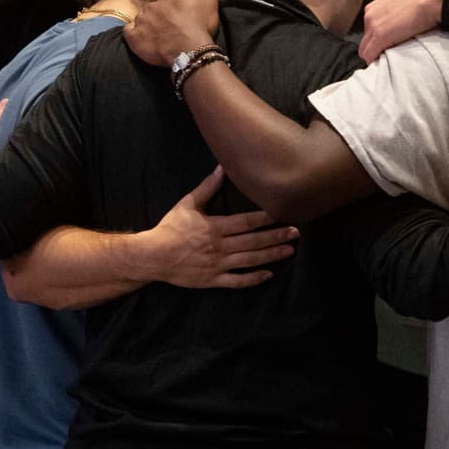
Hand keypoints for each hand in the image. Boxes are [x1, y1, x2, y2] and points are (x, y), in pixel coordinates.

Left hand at [124, 0, 220, 67]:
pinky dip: (133, 34)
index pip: (168, 2)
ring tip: (157, 37)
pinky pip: (128, 32)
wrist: (190, 50)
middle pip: (154, 10)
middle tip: (169, 31)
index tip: (179, 21)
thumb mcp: (209, 2)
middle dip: (160, 18)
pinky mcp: (133, 37)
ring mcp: (141, 21)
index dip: (174, 12)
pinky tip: (141, 40)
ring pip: (141, 20)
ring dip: (147, 26)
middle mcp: (152, 6)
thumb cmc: (200, 27)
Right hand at [139, 166, 297, 288]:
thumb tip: (222, 168)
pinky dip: (253, 279)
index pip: (246, 222)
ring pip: (250, 261)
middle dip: (276, 236)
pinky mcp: (213, 280)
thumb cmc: (170, 228)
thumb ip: (207, 188)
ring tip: (289, 251)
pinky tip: (268, 274)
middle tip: (296, 232)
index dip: (266, 218)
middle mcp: (220, 247)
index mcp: (215, 227)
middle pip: (253, 241)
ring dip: (271, 255)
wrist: (153, 256)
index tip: (283, 212)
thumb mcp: (187, 204)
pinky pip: (237, 281)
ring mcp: (218, 265)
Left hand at [359, 0, 446, 63]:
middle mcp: (369, 15)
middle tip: (391, 53)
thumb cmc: (424, 1)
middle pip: (365, 41)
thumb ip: (393, 15)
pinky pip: (369, 56)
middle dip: (375, 49)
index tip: (389, 45)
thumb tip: (395, 28)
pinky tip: (387, 62)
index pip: (367, 31)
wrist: (431, 0)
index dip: (377, 40)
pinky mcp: (380, 37)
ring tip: (392, 56)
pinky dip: (376, 61)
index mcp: (373, 7)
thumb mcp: (401, 5)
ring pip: (365, 50)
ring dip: (377, 55)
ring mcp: (373, 26)